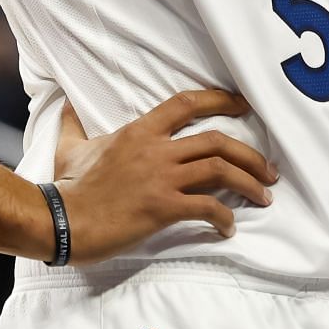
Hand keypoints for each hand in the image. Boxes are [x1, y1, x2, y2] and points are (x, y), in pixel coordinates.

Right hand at [52, 90, 276, 264]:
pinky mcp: (162, 208)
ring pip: (220, 171)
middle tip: (269, 169)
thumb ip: (73, 126)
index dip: (220, 100)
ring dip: (249, 183)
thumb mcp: (70, 148)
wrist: (60, 221)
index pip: (186, 103)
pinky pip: (206, 208)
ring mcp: (161, 178)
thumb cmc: (67, 187)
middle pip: (217, 141)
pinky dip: (224, 217)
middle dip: (250, 154)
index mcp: (140, 132)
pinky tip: (228, 228)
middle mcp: (156, 150)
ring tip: (265, 196)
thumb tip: (65, 106)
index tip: (243, 105)